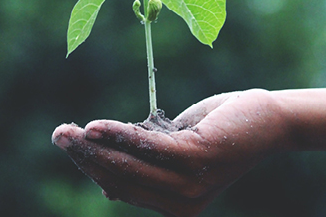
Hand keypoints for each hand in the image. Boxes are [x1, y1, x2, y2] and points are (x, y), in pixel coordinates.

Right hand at [52, 89, 290, 216]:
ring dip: (94, 147)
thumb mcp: (176, 150)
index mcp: (174, 205)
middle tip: (58, 135)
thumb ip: (146, 165)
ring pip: (129, 165)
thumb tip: (106, 186)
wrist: (267, 120)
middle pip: (120, 179)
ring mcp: (190, 185)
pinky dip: (119, 135)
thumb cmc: (218, 131)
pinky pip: (148, 147)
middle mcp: (181, 204)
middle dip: (85, 157)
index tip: (69, 144)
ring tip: (68, 131)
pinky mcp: (197, 160)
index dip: (92, 167)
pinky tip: (95, 127)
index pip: (122, 187)